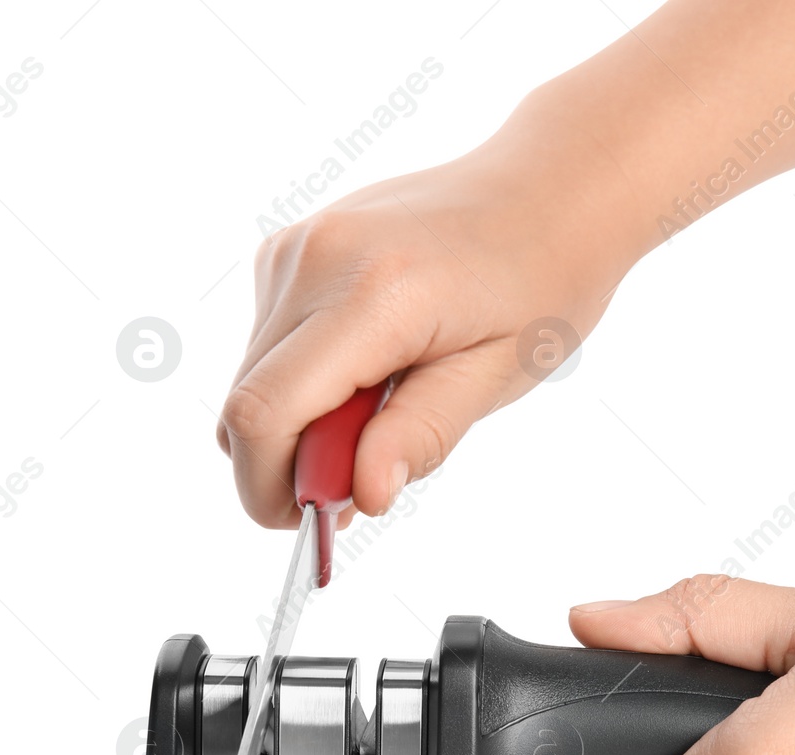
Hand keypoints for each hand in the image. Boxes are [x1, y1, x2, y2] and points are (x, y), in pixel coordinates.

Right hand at [217, 97, 644, 527]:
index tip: (311, 523)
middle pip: (245, 402)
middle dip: (290, 464)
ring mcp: (294, 247)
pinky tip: (374, 374)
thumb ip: (422, 435)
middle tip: (366, 482)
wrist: (549, 191)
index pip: (265, 412)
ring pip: (253, 378)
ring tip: (387, 415)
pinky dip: (306, 383)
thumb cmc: (540, 281)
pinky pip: (270, 345)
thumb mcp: (497, 374)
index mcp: (371, 293)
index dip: (269, 487)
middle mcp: (314, 259)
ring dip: (302, 423)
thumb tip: (361, 496)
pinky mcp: (290, 249)